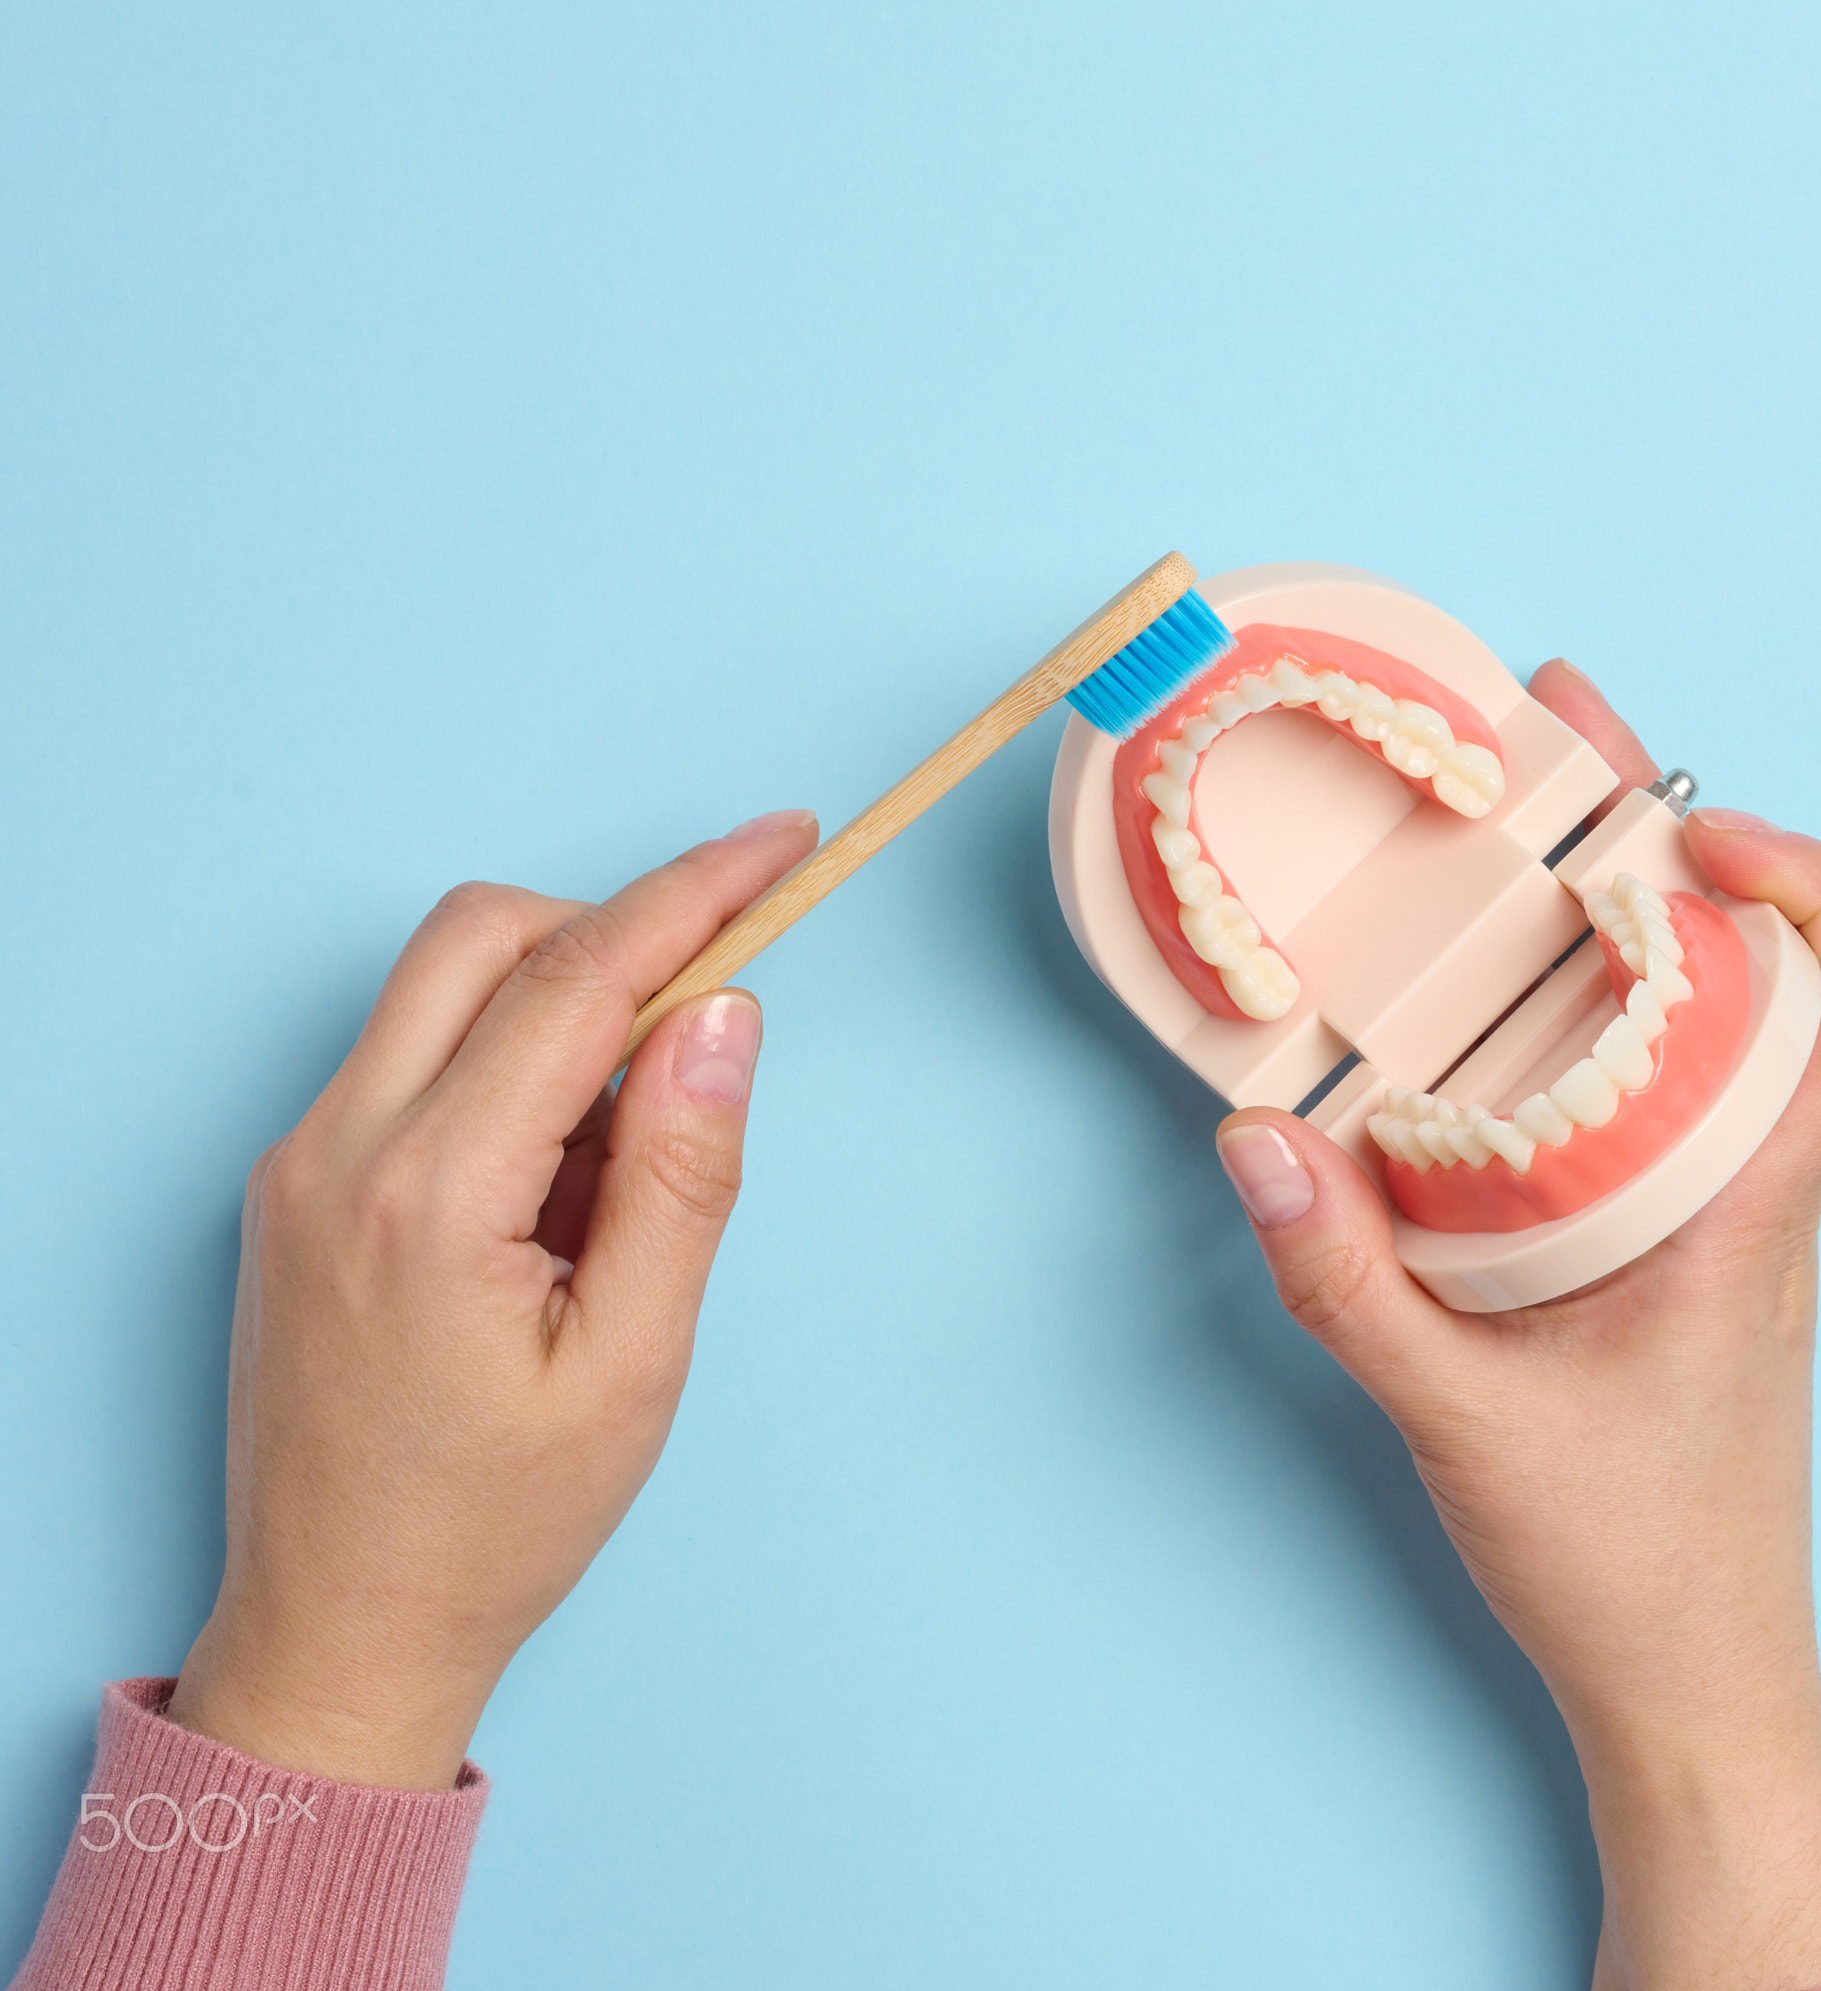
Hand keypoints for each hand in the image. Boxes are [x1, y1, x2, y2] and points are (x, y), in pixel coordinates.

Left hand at [167, 810, 818, 1789]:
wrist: (338, 1630)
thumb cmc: (495, 1523)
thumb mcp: (633, 1363)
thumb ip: (683, 1173)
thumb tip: (724, 1013)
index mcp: (428, 1192)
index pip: (578, 977)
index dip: (697, 892)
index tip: (784, 842)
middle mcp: (336, 1147)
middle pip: (483, 936)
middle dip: (617, 926)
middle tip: (720, 991)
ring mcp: (300, 1160)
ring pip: (439, 984)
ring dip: (559, 999)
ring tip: (632, 1141)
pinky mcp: (295, 1183)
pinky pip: (411, 1058)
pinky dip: (506, 1062)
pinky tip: (560, 1177)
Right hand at [1213, 666, 1820, 1989]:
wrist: (1692, 1689)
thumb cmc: (1626, 1564)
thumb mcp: (1461, 1420)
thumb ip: (1350, 1285)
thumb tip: (1254, 1138)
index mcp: (1746, 1213)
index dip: (1812, 887)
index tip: (1694, 821)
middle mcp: (1748, 1195)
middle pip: (1768, 971)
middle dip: (1675, 835)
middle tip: (1556, 743)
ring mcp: (1712, 1224)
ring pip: (1702, 1030)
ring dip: (1627, 924)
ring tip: (1514, 840)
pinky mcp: (1664, 1256)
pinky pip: (1644, 1099)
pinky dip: (1582, 1027)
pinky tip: (1483, 1025)